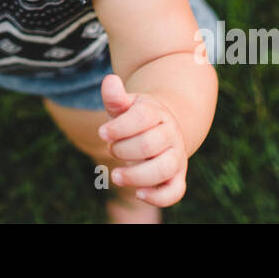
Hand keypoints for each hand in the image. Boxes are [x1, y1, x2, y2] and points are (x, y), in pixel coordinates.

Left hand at [97, 73, 188, 206]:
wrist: (164, 128)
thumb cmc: (136, 118)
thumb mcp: (126, 105)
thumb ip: (116, 97)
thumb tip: (109, 81)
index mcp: (157, 113)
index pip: (141, 118)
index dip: (120, 127)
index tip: (102, 133)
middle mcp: (170, 135)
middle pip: (150, 144)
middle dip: (124, 150)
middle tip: (111, 149)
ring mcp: (176, 157)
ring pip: (164, 168)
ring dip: (137, 175)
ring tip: (115, 176)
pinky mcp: (177, 177)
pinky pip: (175, 191)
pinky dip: (159, 196)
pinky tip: (138, 193)